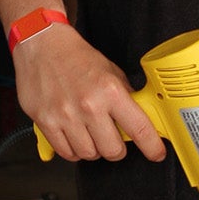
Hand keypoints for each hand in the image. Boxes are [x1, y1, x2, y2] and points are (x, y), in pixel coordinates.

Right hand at [12, 24, 166, 162]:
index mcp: (110, 91)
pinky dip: (73, 150)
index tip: (156, 153)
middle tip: (114, 138)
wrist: (42, 44)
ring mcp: (66, 116)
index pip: (139, 129)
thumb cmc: (76, 56)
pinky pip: (66, 152)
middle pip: (113, 150)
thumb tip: (141, 118)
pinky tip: (75, 136)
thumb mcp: (111, 71)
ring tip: (91, 134)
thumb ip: (125, 96)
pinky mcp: (46, 122)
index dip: (152, 147)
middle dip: (117, 148)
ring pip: (89, 154)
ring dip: (94, 149)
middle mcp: (89, 105)